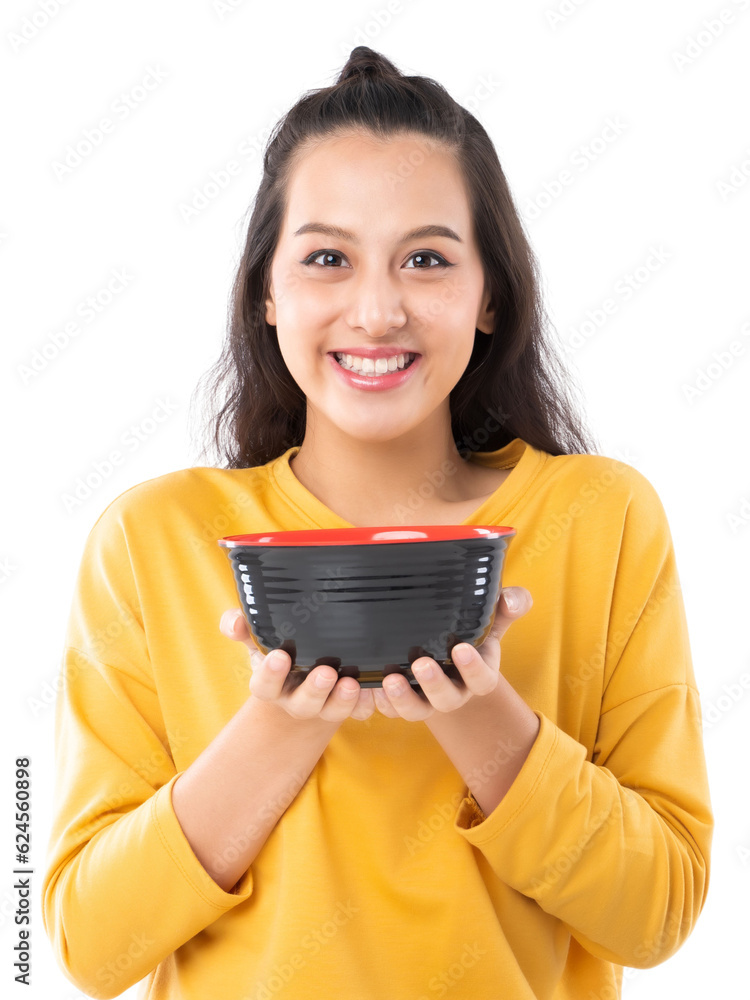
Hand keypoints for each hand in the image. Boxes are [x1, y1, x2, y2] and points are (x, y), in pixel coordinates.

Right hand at [219, 609, 376, 721]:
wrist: (307, 667)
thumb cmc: (281, 648)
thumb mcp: (259, 636)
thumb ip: (242, 626)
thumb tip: (235, 622)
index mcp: (270, 685)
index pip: (264, 686)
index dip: (270, 675)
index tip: (280, 656)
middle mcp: (295, 700)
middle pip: (302, 704)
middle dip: (313, 691)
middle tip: (325, 673)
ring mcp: (323, 706)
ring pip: (330, 711)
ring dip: (341, 700)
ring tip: (351, 683)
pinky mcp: (347, 706)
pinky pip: (358, 712)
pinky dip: (364, 703)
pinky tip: (372, 688)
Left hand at [373, 587, 532, 721]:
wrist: (445, 649)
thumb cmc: (469, 632)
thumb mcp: (490, 618)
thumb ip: (507, 605)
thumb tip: (514, 601)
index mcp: (478, 675)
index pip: (482, 680)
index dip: (473, 669)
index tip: (461, 648)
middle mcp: (453, 692)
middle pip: (447, 699)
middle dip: (434, 684)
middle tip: (421, 663)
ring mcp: (426, 700)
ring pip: (416, 710)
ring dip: (403, 699)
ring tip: (389, 680)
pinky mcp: (402, 702)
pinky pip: (391, 710)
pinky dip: (380, 702)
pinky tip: (369, 686)